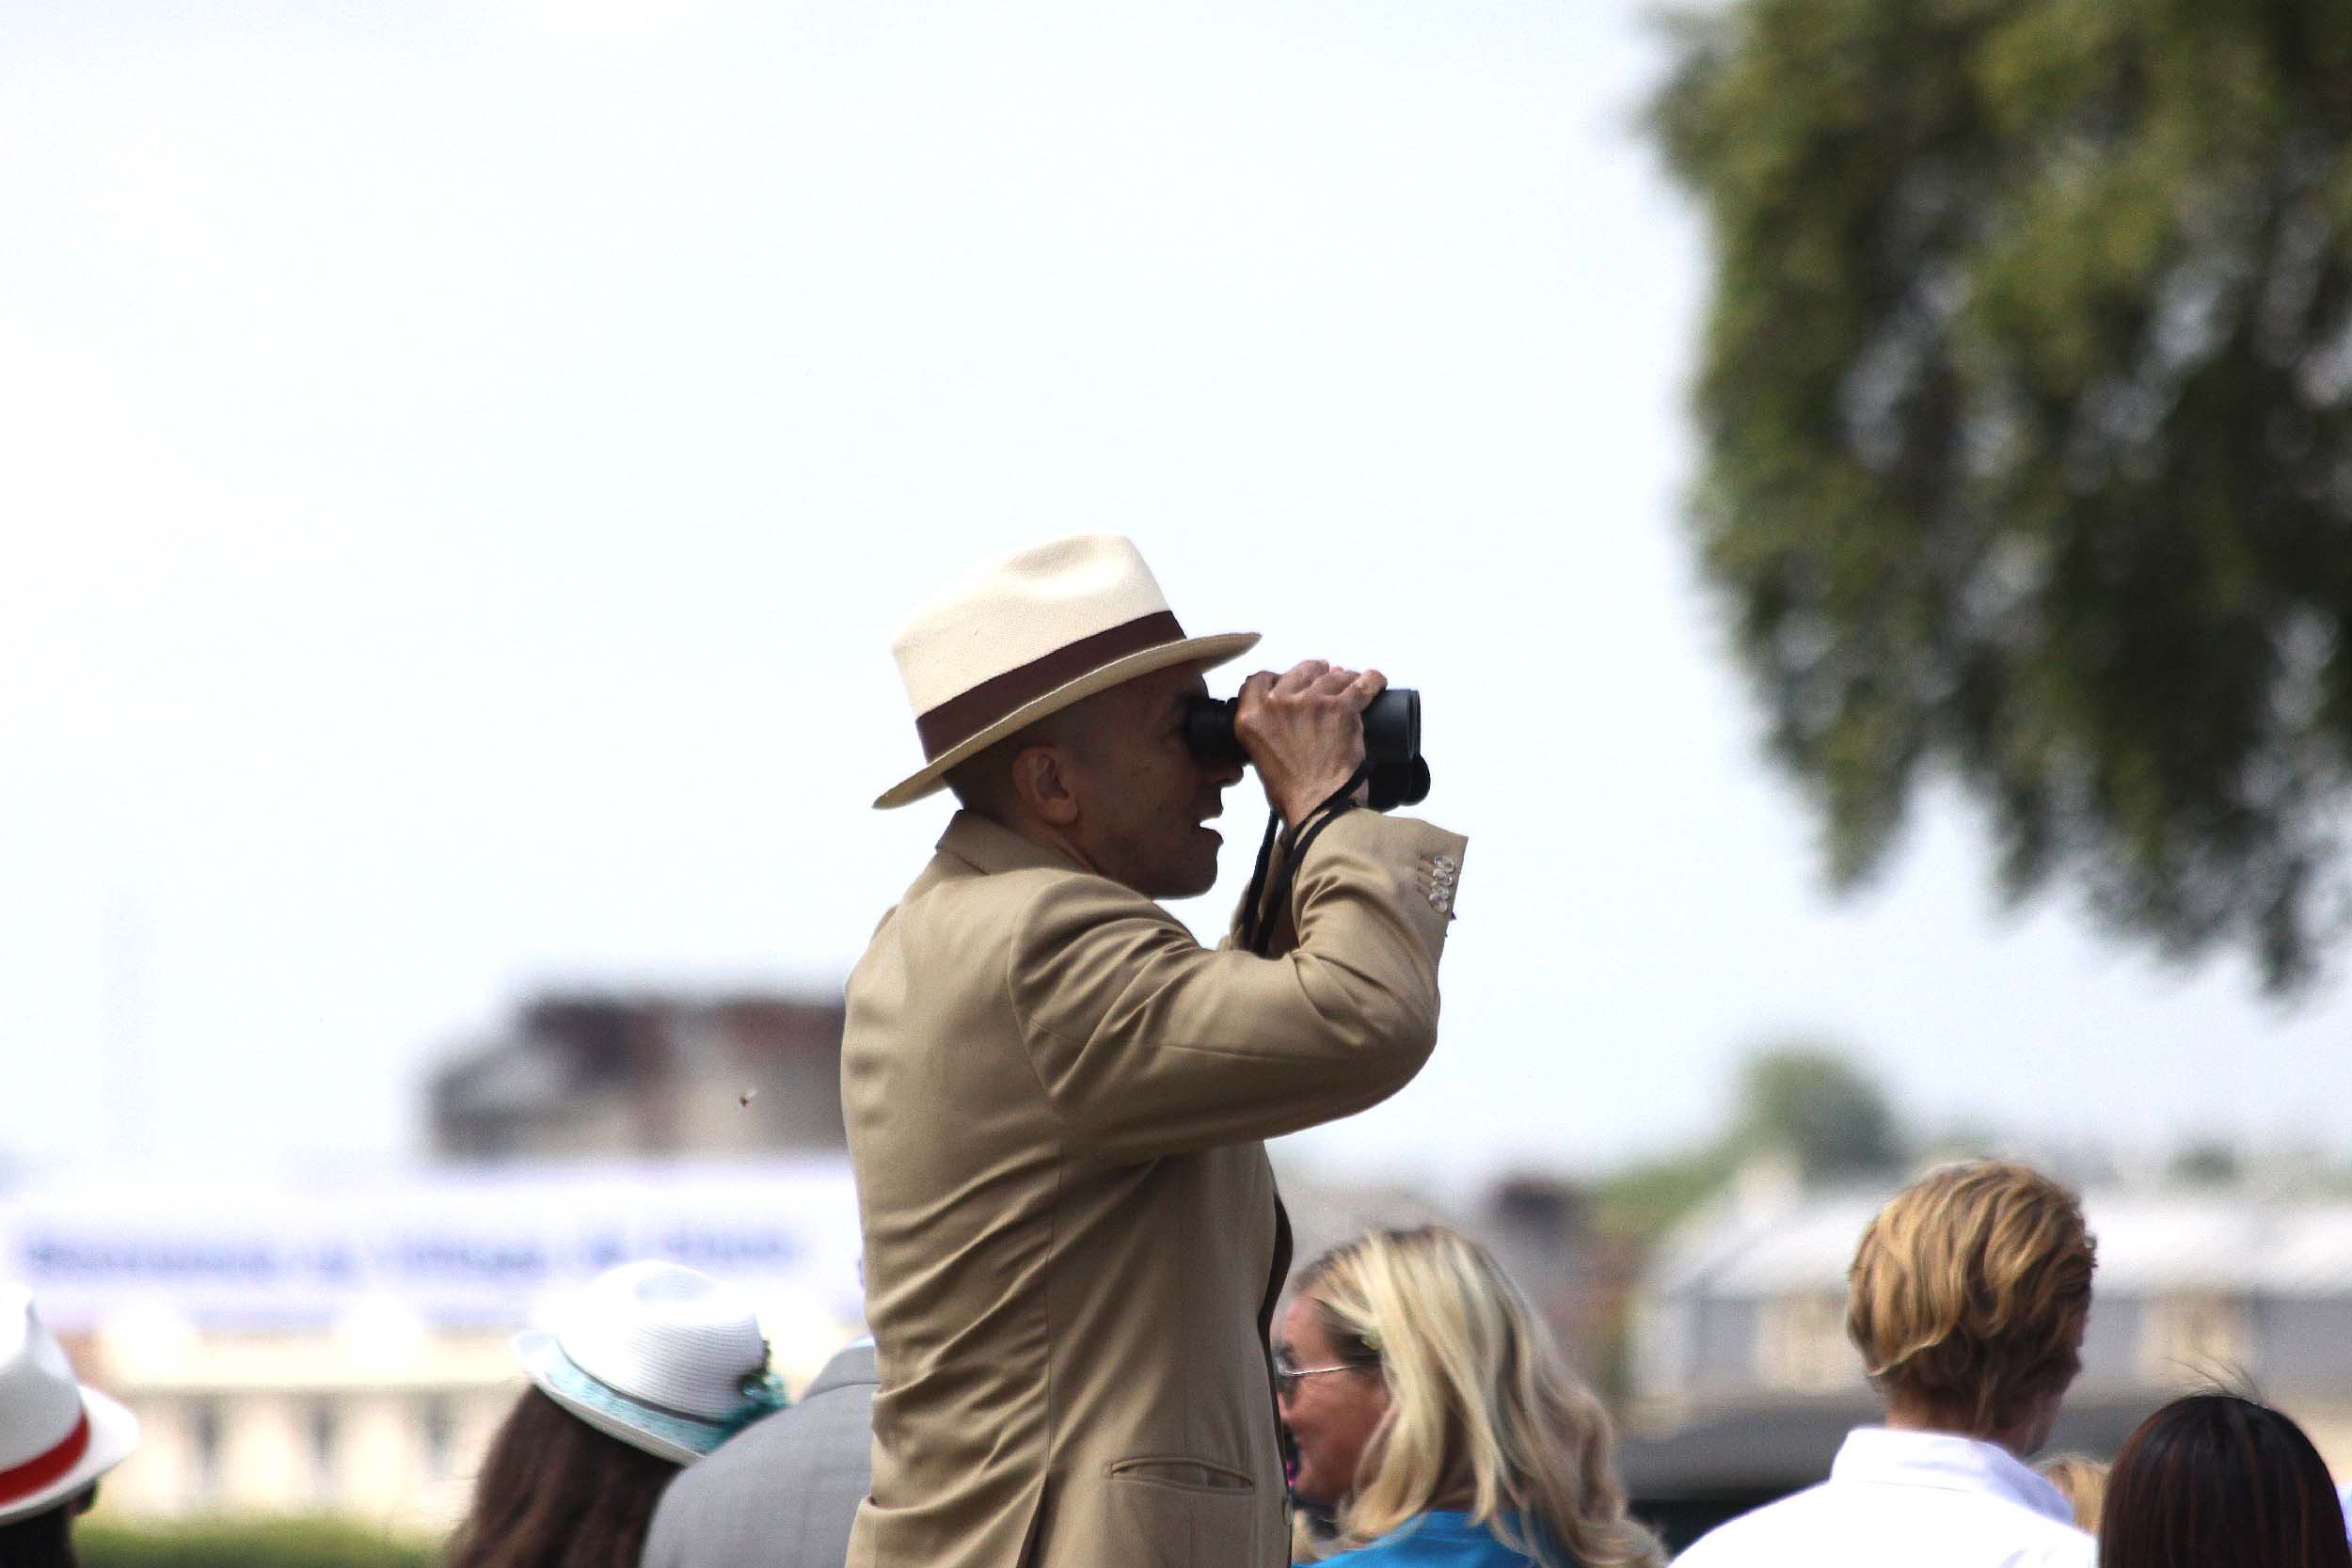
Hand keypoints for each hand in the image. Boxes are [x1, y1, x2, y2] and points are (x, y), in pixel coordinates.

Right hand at [1233, 660, 1386, 826]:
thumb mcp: (1261, 757)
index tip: (1290, 684)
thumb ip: (1267, 730)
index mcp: (1251, 717)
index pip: (1259, 680)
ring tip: (1352, 685)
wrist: (1318, 807)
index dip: (1278, 679)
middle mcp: (1278, 703)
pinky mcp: (1342, 708)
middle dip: (1315, 674)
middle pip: (1300, 670)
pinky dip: (1373, 680)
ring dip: (1344, 679)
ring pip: (1333, 675)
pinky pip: (1363, 683)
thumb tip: (1292, 713)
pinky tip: (1376, 681)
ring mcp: (1311, 702)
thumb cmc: (1292, 792)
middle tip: (1325, 683)